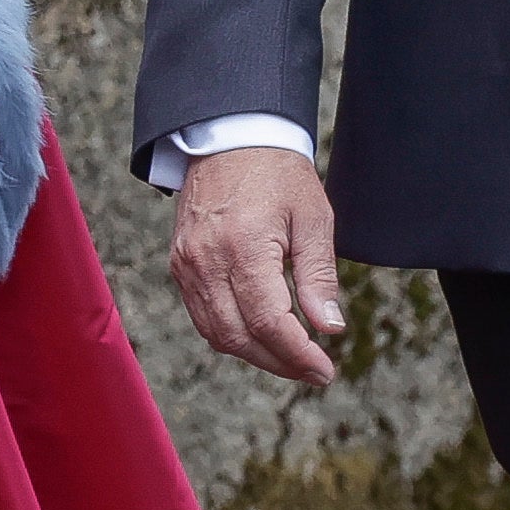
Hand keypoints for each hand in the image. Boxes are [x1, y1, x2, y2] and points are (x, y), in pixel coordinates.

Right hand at [168, 146, 344, 387]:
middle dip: (279, 363)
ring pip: (217, 334)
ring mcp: (187, 265)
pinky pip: (202, 317)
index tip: (325, 370)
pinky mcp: (180, 265)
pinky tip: (260, 337)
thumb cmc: (278, 173)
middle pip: (240, 337)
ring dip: (255, 355)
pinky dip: (231, 336)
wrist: (229, 137)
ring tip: (291, 359)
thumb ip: (318, 276)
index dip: (298, 354)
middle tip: (313, 371)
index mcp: (244, 246)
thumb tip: (329, 328)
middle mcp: (207, 261)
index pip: (270, 322)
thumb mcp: (313, 218)